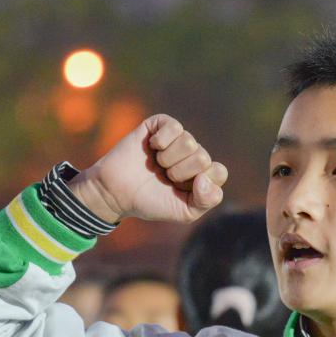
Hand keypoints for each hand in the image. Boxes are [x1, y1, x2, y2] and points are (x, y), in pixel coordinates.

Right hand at [67, 115, 228, 223]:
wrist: (116, 192)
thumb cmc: (151, 202)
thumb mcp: (184, 212)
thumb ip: (206, 201)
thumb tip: (206, 177)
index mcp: (202, 173)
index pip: (219, 172)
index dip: (200, 184)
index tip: (180, 190)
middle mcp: (193, 153)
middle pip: (203, 158)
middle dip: (180, 173)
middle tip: (164, 177)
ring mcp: (177, 138)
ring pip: (189, 142)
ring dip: (168, 159)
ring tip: (157, 164)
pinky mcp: (160, 125)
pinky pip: (174, 127)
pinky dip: (161, 141)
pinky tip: (151, 148)